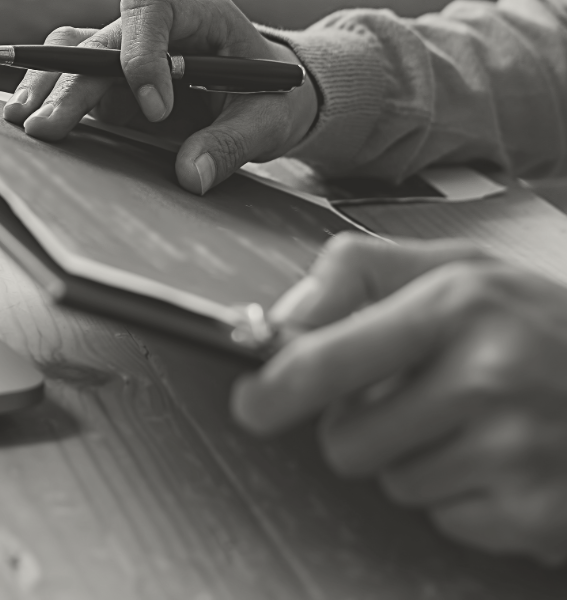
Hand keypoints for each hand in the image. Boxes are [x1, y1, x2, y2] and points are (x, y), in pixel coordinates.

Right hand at [3, 0, 318, 193]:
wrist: (268, 95)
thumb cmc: (274, 96)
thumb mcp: (270, 120)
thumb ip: (234, 143)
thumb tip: (191, 176)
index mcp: (199, 11)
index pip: (151, 7)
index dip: (142, 52)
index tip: (156, 110)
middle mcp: (154, 23)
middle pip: (99, 37)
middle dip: (72, 84)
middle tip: (49, 130)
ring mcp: (126, 48)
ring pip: (71, 48)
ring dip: (45, 83)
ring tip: (23, 122)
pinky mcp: (109, 77)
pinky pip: (68, 75)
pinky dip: (46, 95)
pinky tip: (26, 119)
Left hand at [232, 233, 566, 563]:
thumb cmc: (537, 319)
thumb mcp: (456, 266)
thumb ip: (358, 272)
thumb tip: (282, 320)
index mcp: (455, 305)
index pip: (330, 357)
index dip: (276, 387)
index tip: (249, 403)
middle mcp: (486, 378)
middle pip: (347, 440)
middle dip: (361, 423)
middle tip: (414, 395)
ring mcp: (516, 453)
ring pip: (393, 483)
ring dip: (414, 458)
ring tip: (472, 419)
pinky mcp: (536, 516)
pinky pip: (444, 519)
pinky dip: (459, 495)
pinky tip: (502, 457)